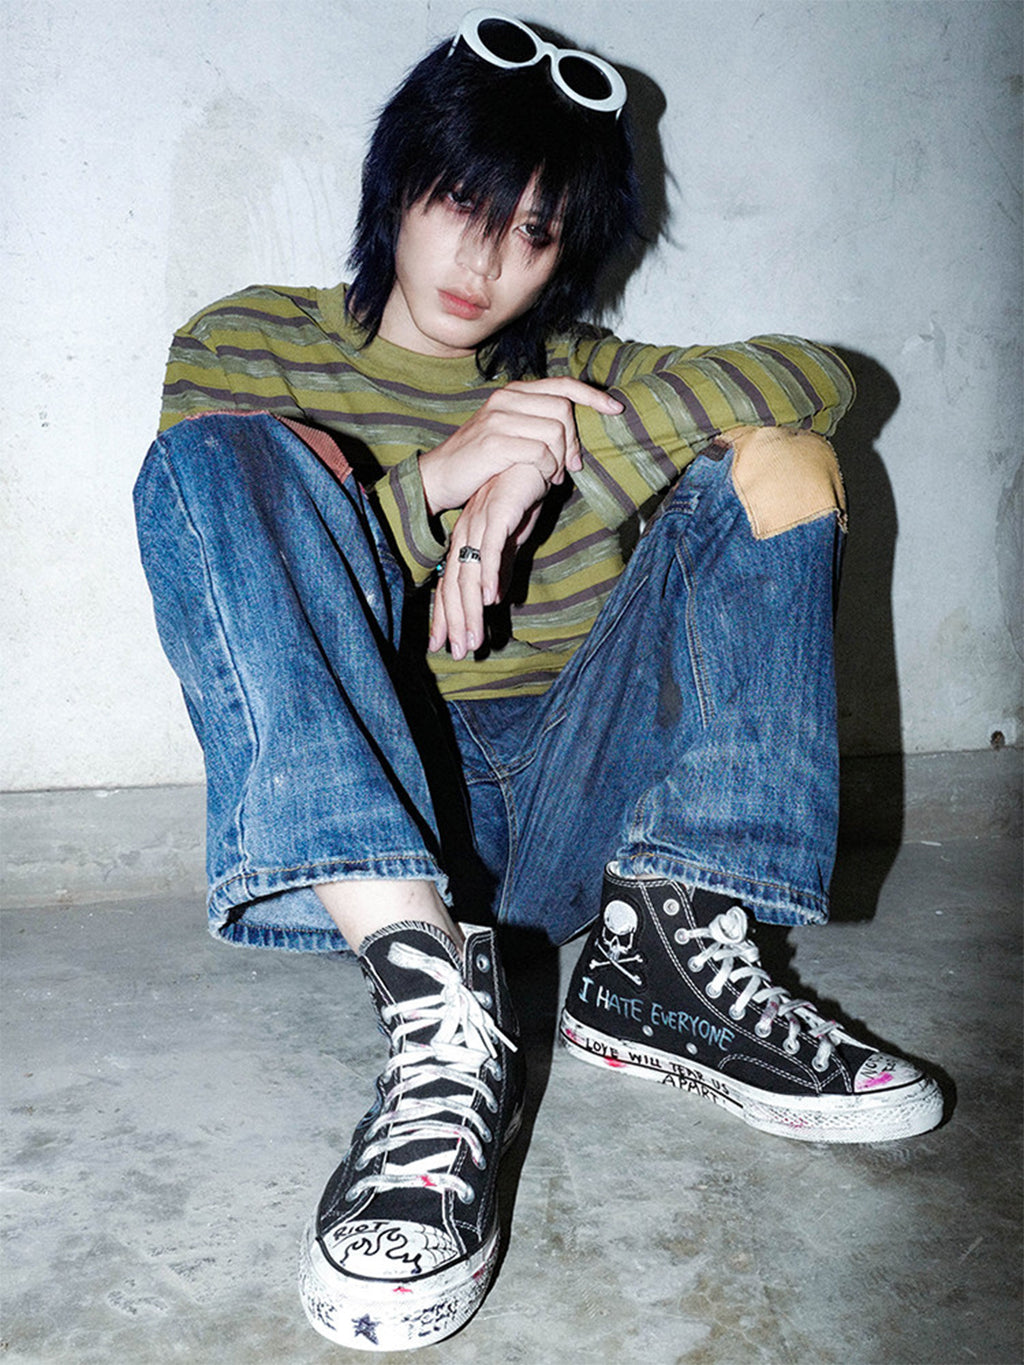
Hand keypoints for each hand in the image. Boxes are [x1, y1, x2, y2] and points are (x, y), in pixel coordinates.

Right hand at [419, 377, 622, 514]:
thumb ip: (534, 422)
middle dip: (574, 439)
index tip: (615, 410)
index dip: (592, 395)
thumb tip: (569, 427)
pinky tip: (543, 479)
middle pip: (563, 408)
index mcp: (513, 393)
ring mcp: (499, 419)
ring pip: (555, 430)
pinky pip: (540, 451)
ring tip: (554, 475)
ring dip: (561, 458)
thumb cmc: (478, 460)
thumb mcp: (506, 431)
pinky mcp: (494, 443)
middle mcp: (506, 399)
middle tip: (573, 465)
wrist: (438, 476)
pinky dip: (548, 468)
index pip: (562, 385)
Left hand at [429, 463, 547, 658]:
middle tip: (458, 654)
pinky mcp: (499, 511)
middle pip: (454, 585)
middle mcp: (466, 534)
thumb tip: (494, 598)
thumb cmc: (522, 494)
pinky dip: (490, 573)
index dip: (446, 617)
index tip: (444, 646)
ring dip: (471, 610)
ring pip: (470, 573)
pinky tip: (492, 598)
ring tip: (473, 639)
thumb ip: (501, 567)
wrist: (531, 456)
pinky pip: (491, 547)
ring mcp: (479, 523)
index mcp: (466, 541)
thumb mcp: (512, 538)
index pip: (450, 585)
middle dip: (455, 623)